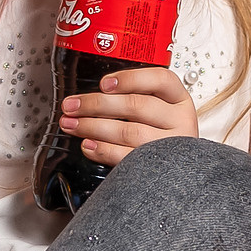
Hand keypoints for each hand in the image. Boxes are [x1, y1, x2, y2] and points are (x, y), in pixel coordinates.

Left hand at [60, 65, 196, 164]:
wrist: (178, 171)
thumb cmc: (161, 131)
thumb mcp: (158, 108)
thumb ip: (134, 97)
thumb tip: (95, 95)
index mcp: (178, 98)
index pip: (160, 80)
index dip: (130, 79)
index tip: (103, 83)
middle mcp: (178, 120)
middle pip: (136, 105)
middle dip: (96, 104)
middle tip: (72, 105)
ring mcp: (170, 145)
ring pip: (128, 131)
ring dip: (93, 127)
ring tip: (73, 125)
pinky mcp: (158, 168)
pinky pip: (126, 157)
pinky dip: (103, 150)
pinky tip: (88, 145)